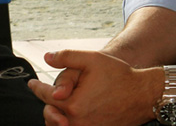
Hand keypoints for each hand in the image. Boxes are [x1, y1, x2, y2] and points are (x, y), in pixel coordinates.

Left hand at [29, 50, 158, 125]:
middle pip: (50, 115)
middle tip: (44, 94)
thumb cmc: (119, 76)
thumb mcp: (92, 59)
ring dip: (54, 117)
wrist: (143, 95)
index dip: (36, 88)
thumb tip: (46, 58)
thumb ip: (66, 56)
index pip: (46, 96)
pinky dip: (67, 124)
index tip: (31, 83)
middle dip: (46, 104)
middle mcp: (79, 122)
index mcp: (73, 103)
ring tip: (52, 108)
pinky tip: (66, 116)